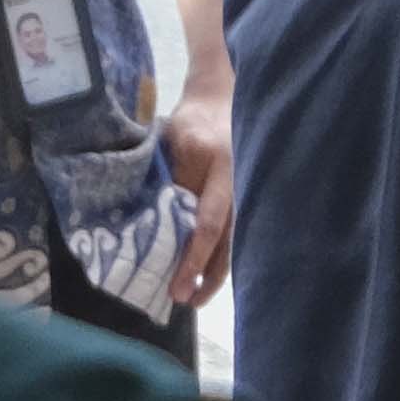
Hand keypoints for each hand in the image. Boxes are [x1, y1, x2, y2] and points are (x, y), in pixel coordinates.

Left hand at [162, 87, 236, 306]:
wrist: (220, 99)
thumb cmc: (191, 119)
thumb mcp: (173, 142)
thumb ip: (170, 181)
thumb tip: (153, 227)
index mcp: (221, 170)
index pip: (208, 224)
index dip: (193, 259)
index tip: (179, 287)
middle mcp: (240, 186)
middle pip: (228, 242)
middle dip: (208, 275)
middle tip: (188, 302)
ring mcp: (246, 193)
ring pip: (235, 241)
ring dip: (216, 271)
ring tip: (197, 298)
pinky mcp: (244, 198)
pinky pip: (235, 232)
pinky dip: (221, 255)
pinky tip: (207, 275)